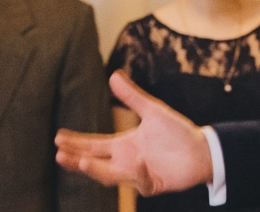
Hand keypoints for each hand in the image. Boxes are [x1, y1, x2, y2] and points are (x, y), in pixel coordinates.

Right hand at [55, 71, 212, 195]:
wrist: (201, 149)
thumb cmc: (177, 131)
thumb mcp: (152, 110)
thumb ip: (132, 96)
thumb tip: (113, 74)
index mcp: (123, 145)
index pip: (93, 145)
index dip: (76, 142)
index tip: (58, 137)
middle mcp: (125, 161)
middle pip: (94, 163)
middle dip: (76, 159)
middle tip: (59, 154)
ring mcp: (137, 175)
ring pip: (110, 176)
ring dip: (95, 170)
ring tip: (81, 161)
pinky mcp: (152, 185)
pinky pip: (141, 182)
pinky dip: (138, 173)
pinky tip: (138, 160)